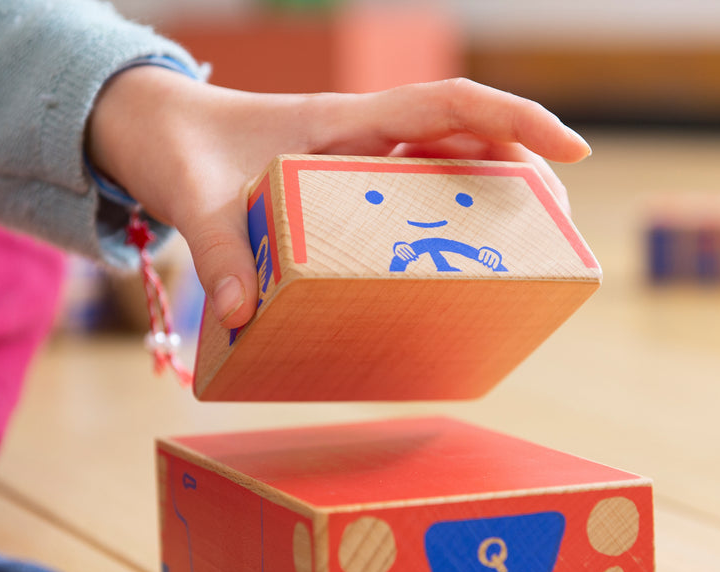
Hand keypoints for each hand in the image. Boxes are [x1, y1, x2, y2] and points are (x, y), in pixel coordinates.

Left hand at [87, 71, 590, 328]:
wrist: (150, 127)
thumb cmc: (176, 146)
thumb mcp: (192, 198)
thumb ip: (219, 254)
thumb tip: (243, 317)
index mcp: (342, 121)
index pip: (449, 105)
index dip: (514, 121)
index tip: (570, 150)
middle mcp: (359, 135)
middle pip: (463, 135)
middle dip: (520, 165)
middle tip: (560, 218)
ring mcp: (353, 157)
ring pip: (441, 161)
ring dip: (487, 189)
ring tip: (524, 241)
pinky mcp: (339, 183)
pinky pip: (407, 190)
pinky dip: (440, 211)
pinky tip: (447, 253)